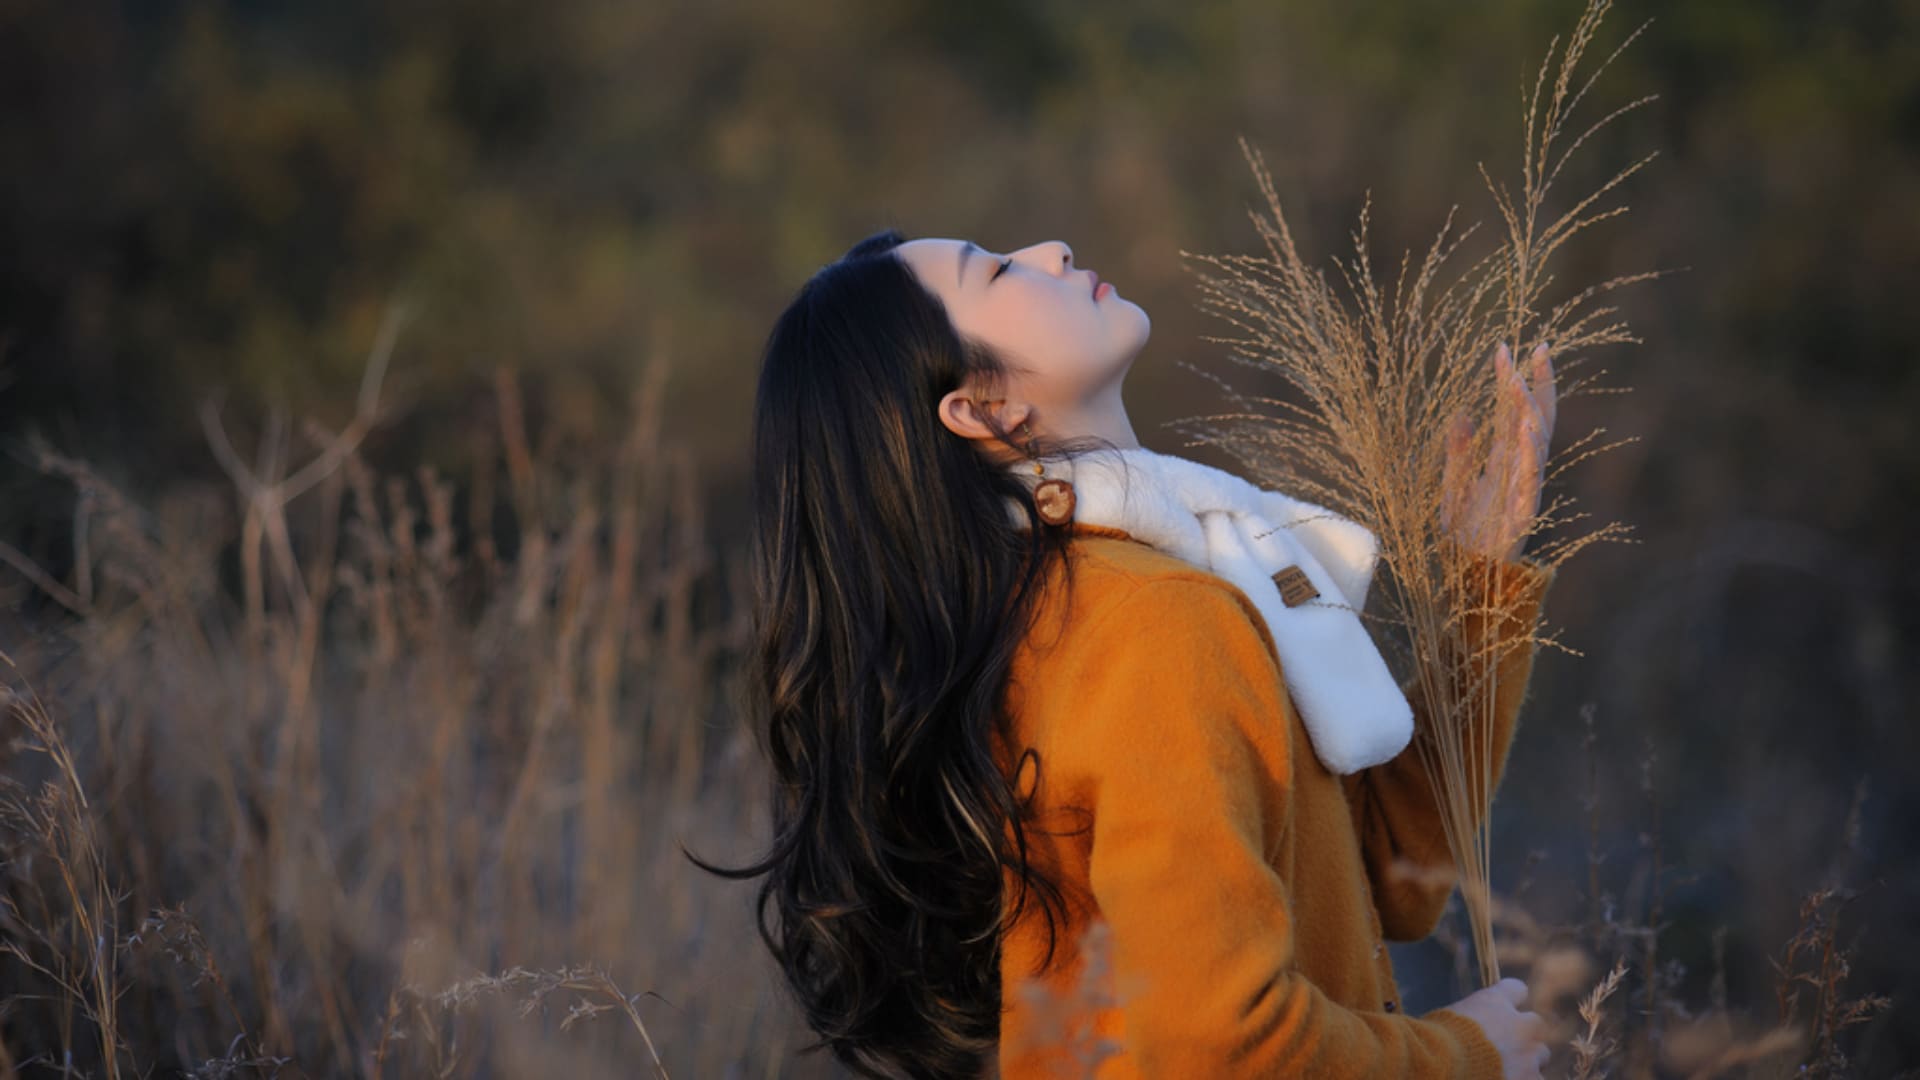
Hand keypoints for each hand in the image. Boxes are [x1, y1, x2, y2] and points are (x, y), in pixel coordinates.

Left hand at [1440, 342, 1556, 561]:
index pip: (1515, 412)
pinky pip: (1530, 479)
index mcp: (1504, 460)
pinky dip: (1531, 456)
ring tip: (1522, 383)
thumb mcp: (1453, 485)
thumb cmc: (1465, 533)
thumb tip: (1463, 414)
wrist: (1467, 575)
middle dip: (1539, 384)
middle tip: (1536, 349)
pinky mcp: (1523, 511)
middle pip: (1537, 418)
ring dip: (1530, 412)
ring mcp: (1525, 488)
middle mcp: (1520, 469)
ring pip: (1537, 444)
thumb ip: (1459, 452)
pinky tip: (1528, 433)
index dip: (1515, 381)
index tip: (1508, 349)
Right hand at [1440, 977, 1551, 1078]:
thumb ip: (1468, 1019)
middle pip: (1535, 1023)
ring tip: (1507, 1070)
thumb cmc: (1433, 1042)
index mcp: (1495, 1002)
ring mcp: (1528, 1055)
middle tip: (1506, 1048)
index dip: (1509, 1001)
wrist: (1440, 1066)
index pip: (1517, 989)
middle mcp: (1518, 1025)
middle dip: (1523, 1034)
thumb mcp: (1446, 1019)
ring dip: (1527, 1061)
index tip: (1502, 1011)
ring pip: (1541, 1055)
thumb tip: (1468, 1026)